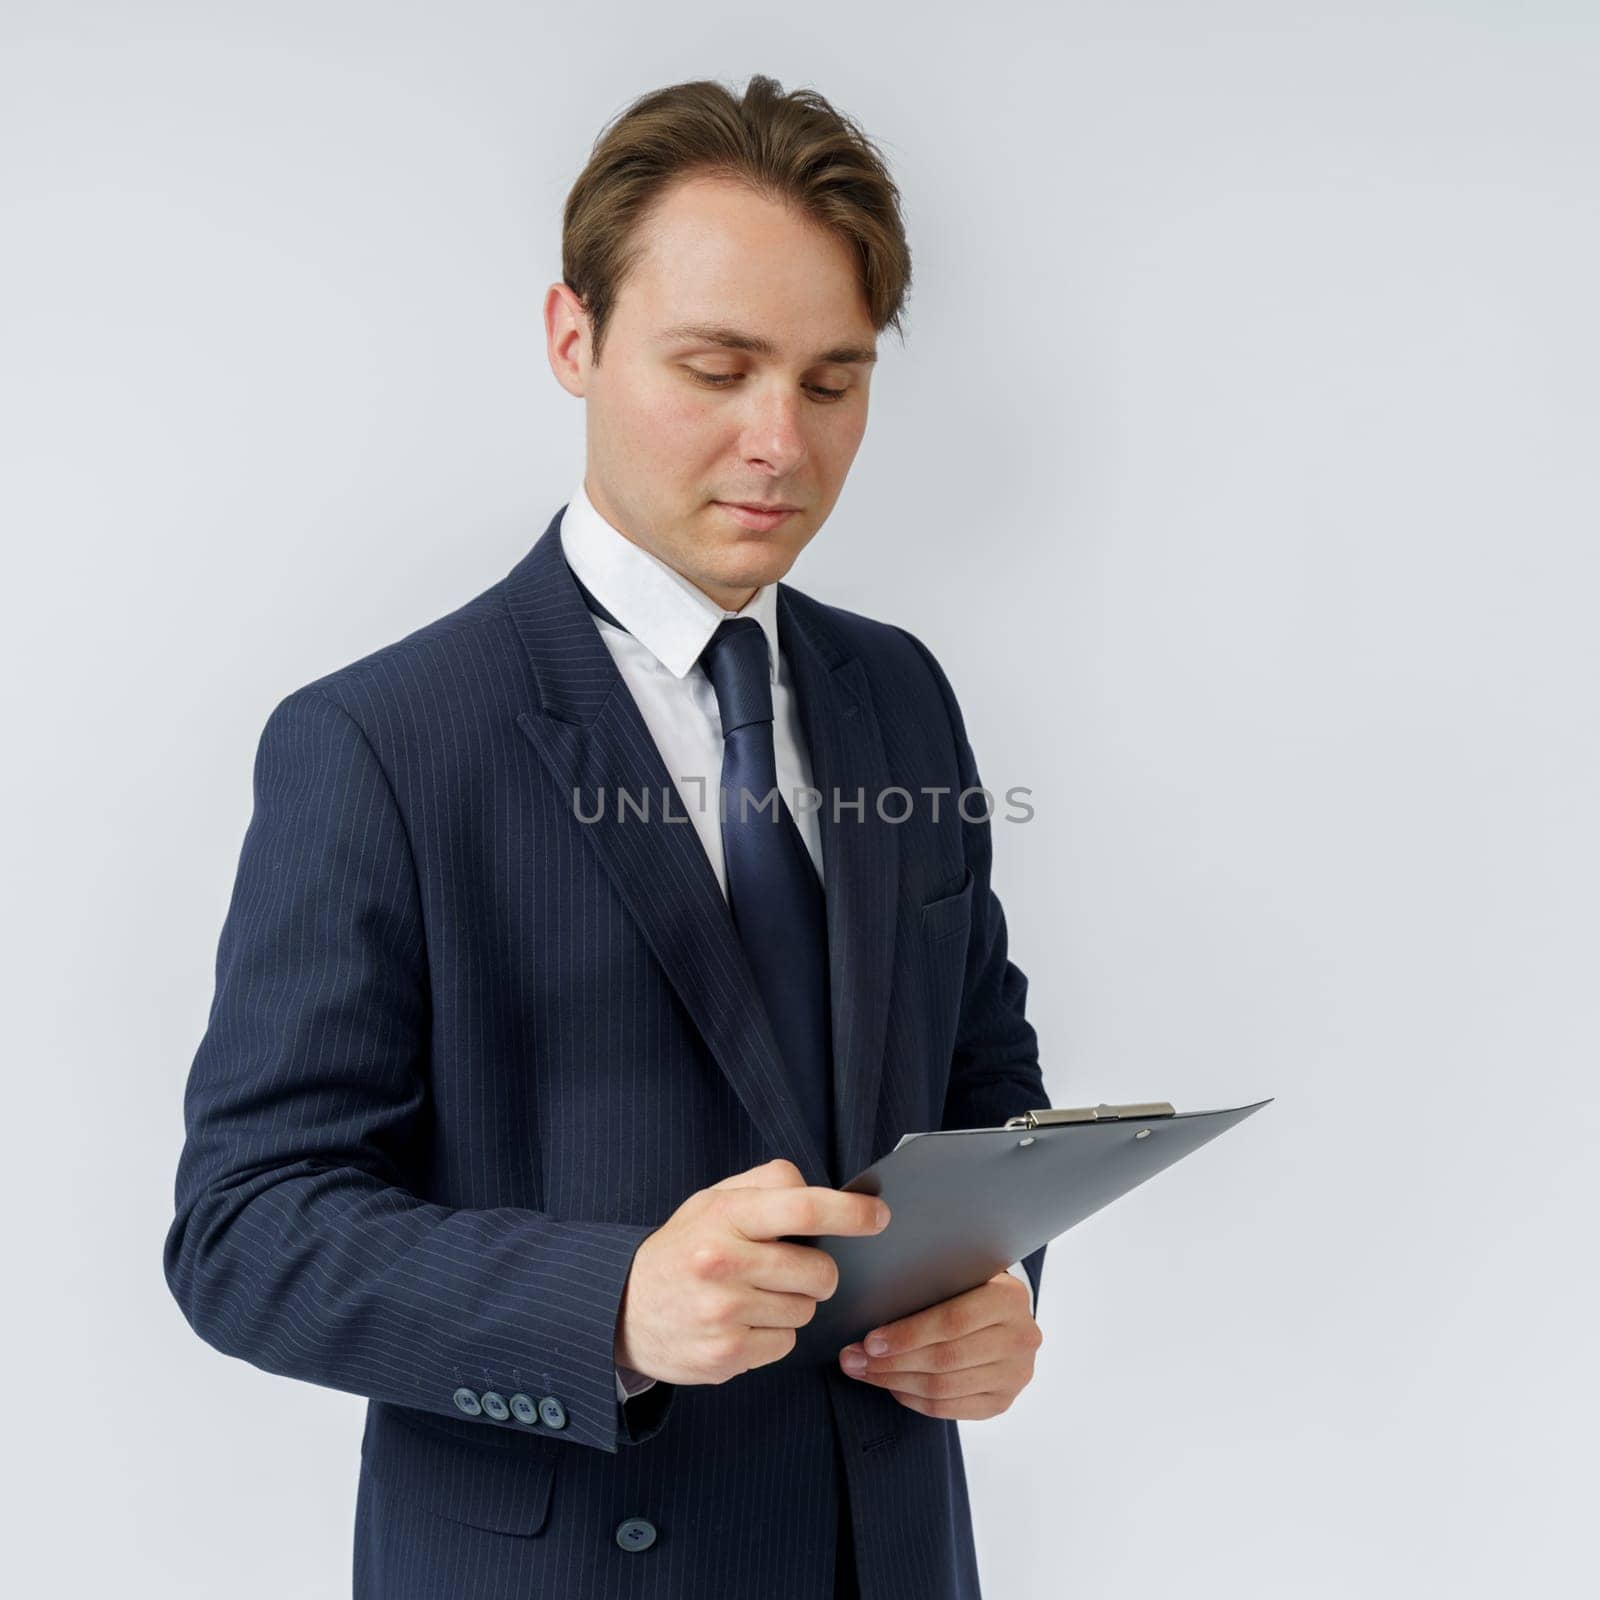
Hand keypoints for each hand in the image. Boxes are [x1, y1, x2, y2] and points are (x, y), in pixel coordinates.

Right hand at [615, 1158, 890, 1385]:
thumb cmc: (682, 1248)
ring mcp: (724, 1314)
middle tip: (791, 1268)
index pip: (803, 1208)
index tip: (879, 1216)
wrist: (621, 1309)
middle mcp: (723, 1263)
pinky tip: (741, 1323)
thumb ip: (768, 1185)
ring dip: (792, 1304)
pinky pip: (786, 1343)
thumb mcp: (712, 1200)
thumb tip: (825, 1193)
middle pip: (818, 1271)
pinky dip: (773, 1334)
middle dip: (819, 1271)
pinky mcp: (726, 1354)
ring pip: (806, 1310)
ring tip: (752, 1295)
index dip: (850, 1213)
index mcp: (725, 1217)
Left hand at [837, 1269, 1041, 1418]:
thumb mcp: (958, 1275)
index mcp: (1010, 1298)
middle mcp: (1021, 1338)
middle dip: (892, 1361)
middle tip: (854, 1358)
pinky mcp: (1002, 1401)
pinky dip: (913, 1399)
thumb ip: (929, 1285)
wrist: (1004, 1314)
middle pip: (946, 1358)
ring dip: (895, 1382)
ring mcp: (1015, 1374)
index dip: (908, 1334)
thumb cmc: (968, 1287)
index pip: (953, 1321)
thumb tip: (872, 1304)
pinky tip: (891, 1386)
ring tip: (863, 1371)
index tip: (869, 1340)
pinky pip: (949, 1408)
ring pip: (944, 1388)